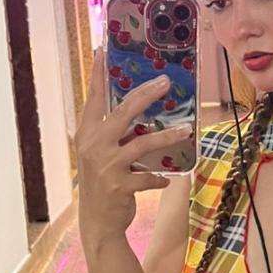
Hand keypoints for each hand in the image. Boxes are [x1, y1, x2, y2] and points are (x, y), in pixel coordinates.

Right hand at [75, 47, 191, 247]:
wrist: (97, 223)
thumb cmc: (102, 182)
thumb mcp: (100, 154)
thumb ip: (113, 132)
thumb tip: (138, 107)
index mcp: (87, 134)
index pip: (94, 98)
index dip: (99, 74)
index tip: (103, 49)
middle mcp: (93, 146)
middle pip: (122, 112)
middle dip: (145, 95)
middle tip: (165, 82)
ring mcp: (106, 166)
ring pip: (141, 144)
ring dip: (166, 137)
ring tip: (185, 129)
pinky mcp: (120, 186)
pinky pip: (148, 177)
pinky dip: (159, 178)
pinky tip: (167, 180)